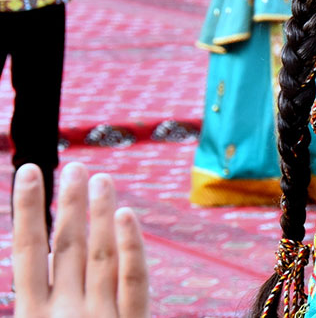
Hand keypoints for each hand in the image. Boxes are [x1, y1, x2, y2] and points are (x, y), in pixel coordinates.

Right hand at [13, 163, 150, 317]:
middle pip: (68, 245)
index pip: (28, 249)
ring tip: (101, 178)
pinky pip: (133, 279)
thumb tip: (48, 251)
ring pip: (102, 253)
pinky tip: (127, 215)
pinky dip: (130, 245)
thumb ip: (44, 295)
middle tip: (76, 167)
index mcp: (33, 314)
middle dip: (71, 203)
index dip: (28, 209)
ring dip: (101, 212)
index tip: (28, 171)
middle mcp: (66, 312)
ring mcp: (101, 316)